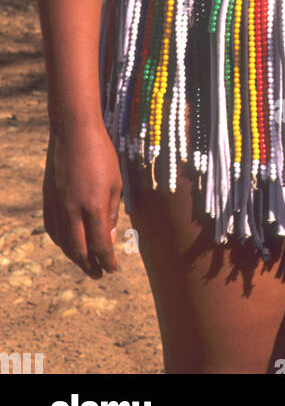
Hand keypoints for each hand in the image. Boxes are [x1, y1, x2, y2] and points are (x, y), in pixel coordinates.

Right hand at [43, 126, 121, 277]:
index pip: (100, 245)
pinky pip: (52, 229)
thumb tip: (109, 239)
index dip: (107, 261)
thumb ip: (112, 213)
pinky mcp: (47, 199)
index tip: (113, 269)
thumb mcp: (116, 182)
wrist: (73, 131)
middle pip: (79, 250)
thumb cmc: (102, 154)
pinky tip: (68, 244)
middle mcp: (72, 210)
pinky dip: (60, 241)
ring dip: (75, 257)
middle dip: (90, 266)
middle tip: (99, 274)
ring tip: (86, 262)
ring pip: (63, 242)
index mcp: (94, 206)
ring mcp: (57, 205)